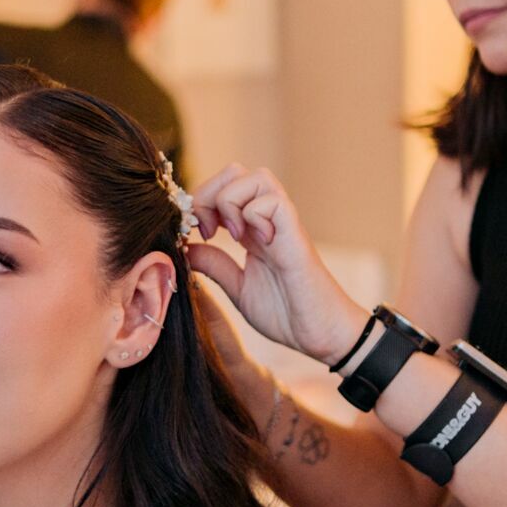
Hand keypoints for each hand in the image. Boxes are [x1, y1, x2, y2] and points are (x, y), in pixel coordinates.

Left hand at [183, 164, 366, 365]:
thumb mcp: (237, 288)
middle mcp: (267, 220)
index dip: (199, 203)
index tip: (193, 234)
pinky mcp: (295, 233)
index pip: (221, 189)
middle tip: (207, 231)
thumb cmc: (286, 313)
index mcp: (251, 230)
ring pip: (255, 176)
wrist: (321, 335)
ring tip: (233, 236)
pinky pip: (272, 200)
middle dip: (209, 195)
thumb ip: (214, 265)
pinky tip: (259, 244)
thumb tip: (184, 246)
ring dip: (231, 201)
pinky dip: (255, 216)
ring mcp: (282, 223)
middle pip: (235, 172)